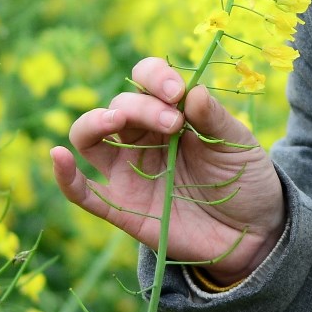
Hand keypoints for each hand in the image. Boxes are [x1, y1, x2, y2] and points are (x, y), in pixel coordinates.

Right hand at [51, 56, 285, 284]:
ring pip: (89, 138)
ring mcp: (129, 173)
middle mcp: (143, 138)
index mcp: (170, 113)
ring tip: (115, 120)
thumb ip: (214, 119)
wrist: (253, 233)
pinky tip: (58, 157)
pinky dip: (65, 176)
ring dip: (95, 123)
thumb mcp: (239, 144)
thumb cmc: (245, 180)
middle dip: (141, 106)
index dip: (154, 77)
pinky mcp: (123, 209)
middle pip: (119, 106)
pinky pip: (83, 193)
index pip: (144, 79)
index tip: (177, 92)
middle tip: (174, 123)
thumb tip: (190, 92)